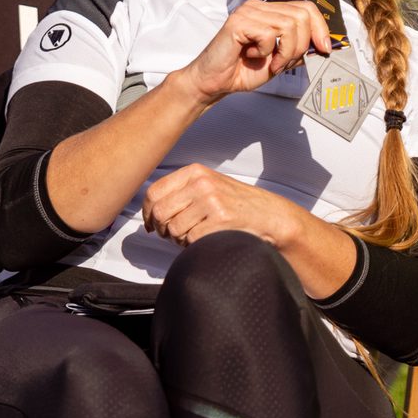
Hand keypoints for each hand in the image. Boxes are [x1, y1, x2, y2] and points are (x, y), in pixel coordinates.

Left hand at [141, 164, 296, 248]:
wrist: (269, 215)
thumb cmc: (236, 204)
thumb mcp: (208, 186)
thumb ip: (181, 192)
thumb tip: (150, 212)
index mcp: (195, 172)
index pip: (154, 192)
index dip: (147, 213)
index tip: (151, 225)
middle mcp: (201, 182)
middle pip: (160, 213)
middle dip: (163, 230)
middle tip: (175, 235)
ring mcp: (211, 200)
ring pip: (174, 229)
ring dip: (181, 240)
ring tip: (196, 235)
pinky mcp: (220, 219)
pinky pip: (191, 240)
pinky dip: (195, 245)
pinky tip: (207, 239)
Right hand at [179, 0, 331, 103]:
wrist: (214, 82)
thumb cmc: (242, 70)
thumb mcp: (281, 60)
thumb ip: (300, 49)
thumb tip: (325, 45)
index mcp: (270, 11)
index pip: (306, 8)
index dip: (320, 28)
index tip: (324, 48)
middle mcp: (260, 6)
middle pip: (302, 15)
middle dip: (302, 45)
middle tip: (285, 62)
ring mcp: (249, 11)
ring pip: (289, 25)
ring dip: (285, 52)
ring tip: (271, 62)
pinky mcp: (239, 22)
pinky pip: (269, 35)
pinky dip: (267, 52)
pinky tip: (253, 56)